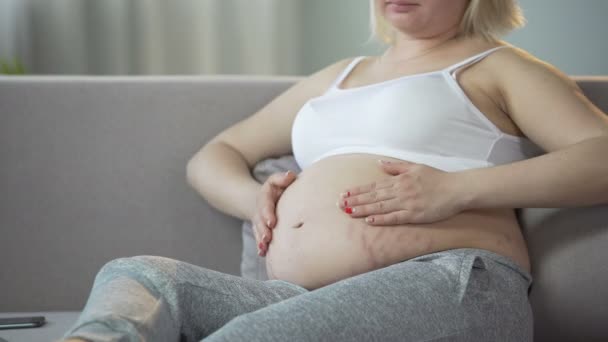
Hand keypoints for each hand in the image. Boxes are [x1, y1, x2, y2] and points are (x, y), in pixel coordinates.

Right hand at [251, 170, 296, 256]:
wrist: (270, 197)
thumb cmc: (280, 188)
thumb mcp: (278, 180)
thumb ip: (282, 178)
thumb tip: (290, 176)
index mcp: (265, 196)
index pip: (265, 204)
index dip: (267, 213)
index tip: (272, 222)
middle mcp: (260, 209)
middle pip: (260, 220)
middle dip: (263, 229)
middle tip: (268, 238)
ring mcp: (260, 220)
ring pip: (258, 230)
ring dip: (261, 239)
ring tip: (264, 248)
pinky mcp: (262, 229)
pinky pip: (260, 238)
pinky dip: (261, 246)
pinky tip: (263, 253)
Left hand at [337, 160, 465, 224]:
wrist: (456, 189)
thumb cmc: (437, 178)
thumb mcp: (415, 167)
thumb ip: (396, 167)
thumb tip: (379, 164)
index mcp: (399, 180)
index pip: (373, 186)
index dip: (357, 191)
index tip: (344, 194)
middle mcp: (400, 191)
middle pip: (373, 197)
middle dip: (355, 201)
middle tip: (339, 205)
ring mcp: (407, 203)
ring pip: (380, 207)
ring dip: (363, 210)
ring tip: (349, 212)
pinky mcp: (415, 215)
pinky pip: (395, 217)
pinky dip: (382, 219)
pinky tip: (370, 221)